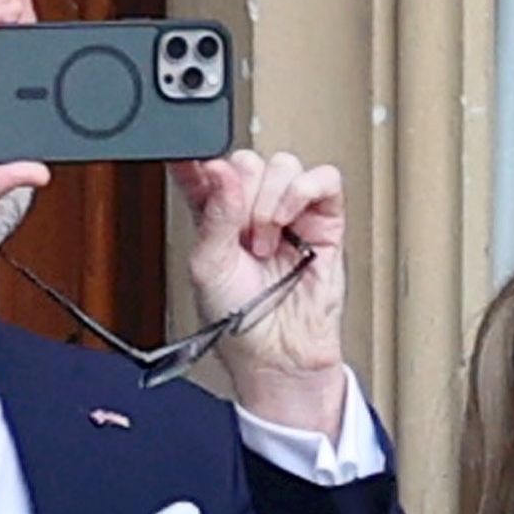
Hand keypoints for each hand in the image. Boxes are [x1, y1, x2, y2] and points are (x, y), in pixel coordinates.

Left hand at [173, 149, 350, 434]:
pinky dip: (304, 190)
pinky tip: (289, 218)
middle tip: (241, 234)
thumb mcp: (207, 264)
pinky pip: (324, 179)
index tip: (188, 158)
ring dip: (270, 202)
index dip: (196, 156)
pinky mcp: (325, 223)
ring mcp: (291, 213)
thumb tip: (222, 168)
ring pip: (282, 165)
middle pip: (247, 161)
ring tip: (265, 241)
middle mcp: (253, 208)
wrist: (277, 357)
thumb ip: (214, 212)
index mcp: (216, 212)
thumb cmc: (240, 322)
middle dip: (242, 196)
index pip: (204, 165)